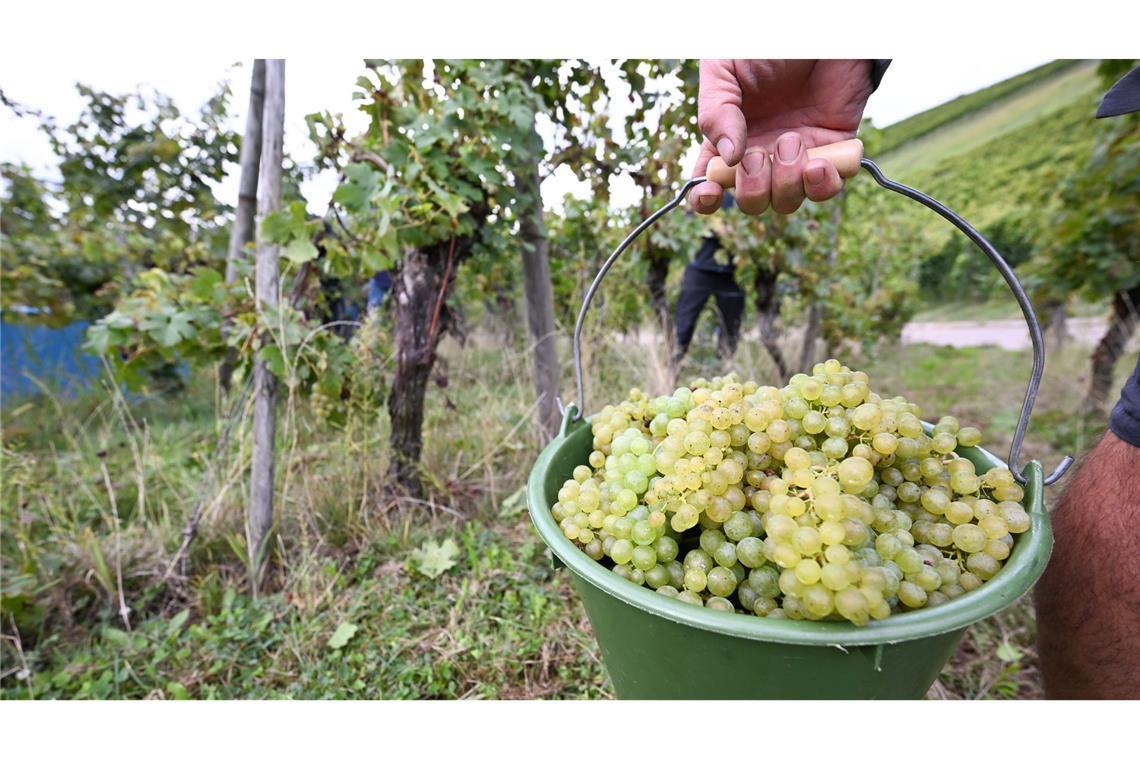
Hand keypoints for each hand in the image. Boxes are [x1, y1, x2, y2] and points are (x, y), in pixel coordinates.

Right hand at [689, 60, 873, 214]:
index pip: (712, 181)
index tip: (710, 195)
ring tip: (793, 139)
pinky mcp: (833, 150)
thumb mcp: (725, 69)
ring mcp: (797, 155)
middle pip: (752, 200)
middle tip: (759, 156)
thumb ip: (716, 113)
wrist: (823, 29)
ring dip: (787, 181)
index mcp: (729, 136)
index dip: (707, 198)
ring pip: (786, 201)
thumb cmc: (768, 43)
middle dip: (753, 189)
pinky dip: (822, 186)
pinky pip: (826, 188)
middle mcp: (762, 152)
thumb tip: (728, 159)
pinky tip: (817, 164)